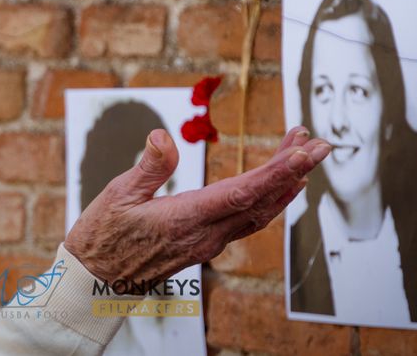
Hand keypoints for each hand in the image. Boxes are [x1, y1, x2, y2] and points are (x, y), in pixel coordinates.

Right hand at [64, 126, 329, 283]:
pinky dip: (268, 199)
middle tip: (321, 144)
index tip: (303, 153)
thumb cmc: (102, 237)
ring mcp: (208, 242)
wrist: (95, 282)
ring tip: (303, 153)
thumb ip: (148, 166)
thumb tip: (163, 135)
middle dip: (294, 171)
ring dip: (284, 183)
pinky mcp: (205, 244)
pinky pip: (248, 221)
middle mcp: (206, 235)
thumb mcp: (117, 195)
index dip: (276, 172)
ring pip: (258, 212)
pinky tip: (277, 186)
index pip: (242, 193)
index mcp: (185, 219)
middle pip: (260, 201)